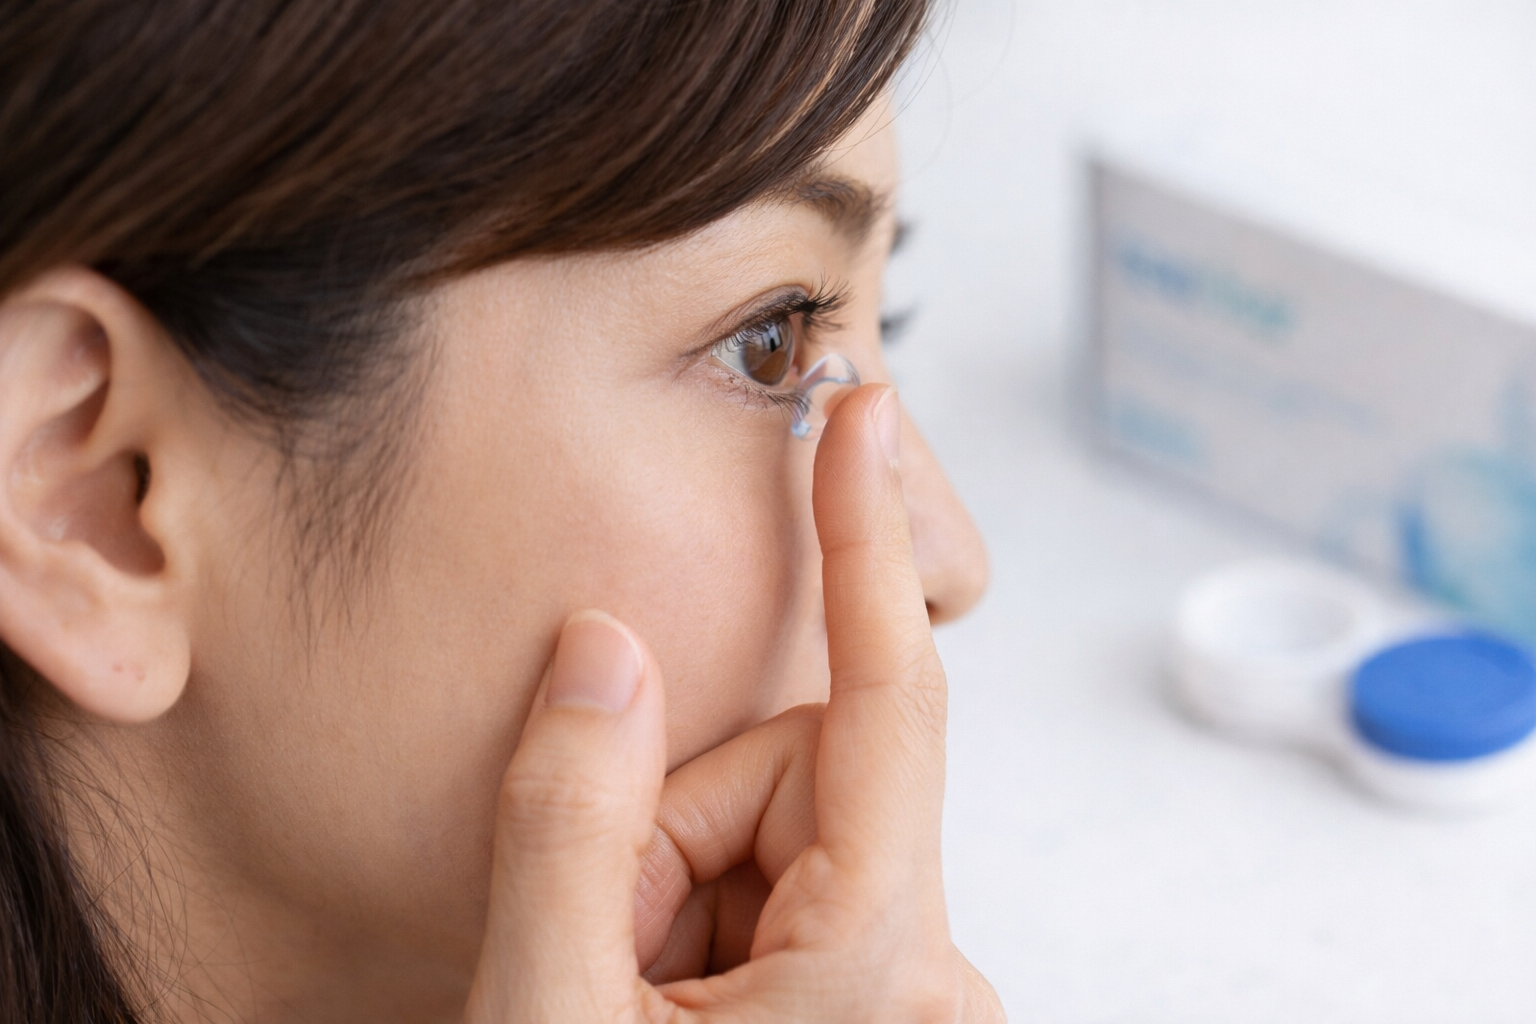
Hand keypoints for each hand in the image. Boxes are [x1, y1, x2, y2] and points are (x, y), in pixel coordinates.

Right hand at [464, 384, 1004, 1022]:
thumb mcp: (547, 1010)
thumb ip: (568, 825)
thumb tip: (604, 651)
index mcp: (876, 972)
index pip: (886, 704)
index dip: (862, 545)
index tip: (864, 424)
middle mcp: (922, 975)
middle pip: (796, 766)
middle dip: (679, 823)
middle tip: (601, 938)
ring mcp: (897, 988)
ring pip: (775, 819)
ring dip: (677, 875)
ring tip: (620, 981)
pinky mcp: (862, 995)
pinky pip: (780, 873)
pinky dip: (701, 903)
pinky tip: (656, 991)